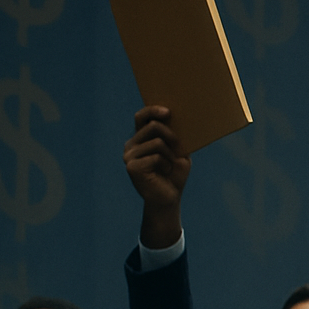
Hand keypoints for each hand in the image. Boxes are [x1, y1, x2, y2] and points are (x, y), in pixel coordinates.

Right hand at [124, 106, 190, 247]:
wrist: (169, 198)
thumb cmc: (174, 174)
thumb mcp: (178, 151)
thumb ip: (174, 136)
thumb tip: (176, 119)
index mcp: (140, 138)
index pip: (142, 117)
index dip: (153, 110)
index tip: (168, 112)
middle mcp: (131, 145)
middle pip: (153, 126)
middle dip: (172, 137)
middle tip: (179, 150)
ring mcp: (129, 155)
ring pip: (157, 142)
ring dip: (171, 155)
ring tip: (169, 167)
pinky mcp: (132, 166)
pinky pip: (156, 156)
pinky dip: (166, 164)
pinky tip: (164, 173)